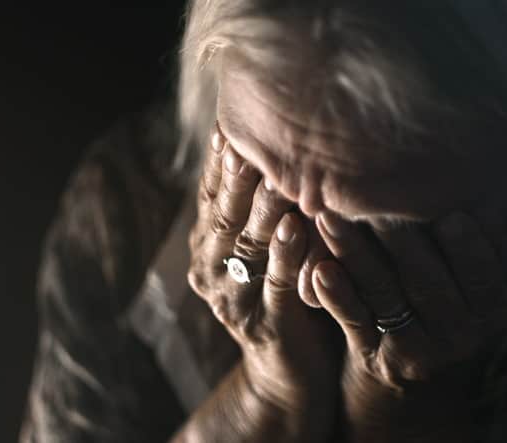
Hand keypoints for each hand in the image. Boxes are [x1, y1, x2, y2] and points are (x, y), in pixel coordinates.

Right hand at [185, 125, 338, 439]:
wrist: (290, 374)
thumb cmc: (286, 295)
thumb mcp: (266, 249)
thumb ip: (261, 208)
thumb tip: (269, 146)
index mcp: (208, 247)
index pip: (211, 195)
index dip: (222, 161)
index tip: (235, 123)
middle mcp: (211, 271)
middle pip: (225, 215)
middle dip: (239, 176)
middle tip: (254, 137)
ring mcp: (234, 300)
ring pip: (247, 246)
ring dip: (263, 208)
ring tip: (279, 173)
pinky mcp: (264, 326)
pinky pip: (276, 286)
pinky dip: (286, 255)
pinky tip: (298, 228)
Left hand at [311, 211, 506, 440]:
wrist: (408, 378)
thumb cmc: (436, 305)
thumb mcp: (463, 281)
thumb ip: (471, 240)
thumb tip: (473, 176)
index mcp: (491, 307)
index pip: (480, 271)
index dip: (463, 242)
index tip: (439, 204)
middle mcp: (461, 334)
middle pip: (426, 278)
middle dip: (393, 234)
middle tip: (361, 192)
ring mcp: (419, 351)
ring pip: (386, 294)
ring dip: (355, 253)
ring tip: (328, 217)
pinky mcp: (378, 361)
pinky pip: (357, 322)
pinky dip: (337, 295)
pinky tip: (318, 269)